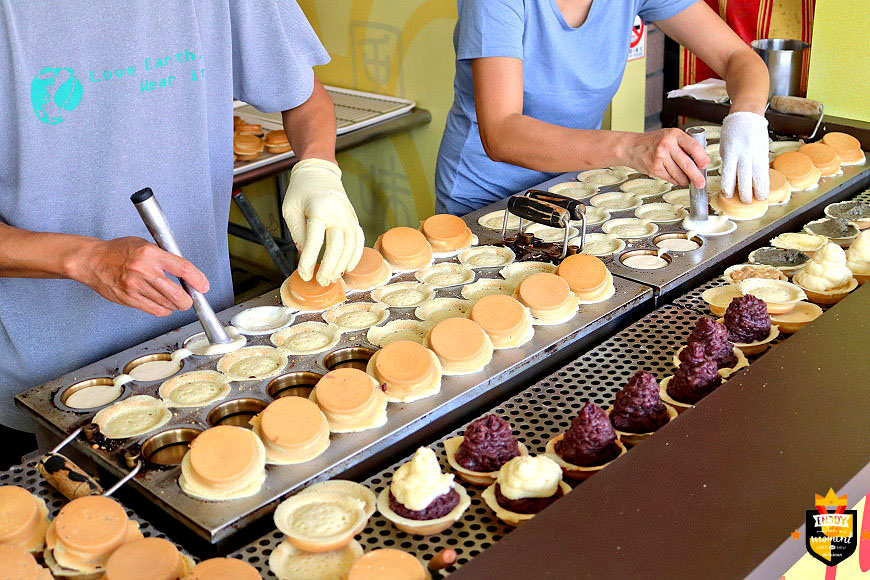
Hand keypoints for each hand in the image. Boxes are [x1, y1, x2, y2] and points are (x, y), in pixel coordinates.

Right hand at [71, 237, 208, 316]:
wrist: (91, 261)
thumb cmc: (117, 251)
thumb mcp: (144, 244)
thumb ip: (164, 256)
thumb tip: (185, 272)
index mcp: (150, 254)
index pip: (183, 268)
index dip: (197, 279)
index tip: (203, 286)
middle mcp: (143, 271)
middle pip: (177, 294)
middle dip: (188, 299)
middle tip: (190, 297)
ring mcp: (135, 287)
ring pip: (167, 305)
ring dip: (175, 305)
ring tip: (174, 298)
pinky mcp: (129, 299)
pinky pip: (154, 310)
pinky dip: (164, 309)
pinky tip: (163, 304)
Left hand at [282, 158, 363, 285]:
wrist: (319, 172)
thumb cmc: (300, 191)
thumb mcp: (290, 210)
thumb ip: (298, 233)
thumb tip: (305, 256)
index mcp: (319, 209)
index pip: (315, 241)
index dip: (309, 261)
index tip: (304, 274)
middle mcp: (337, 213)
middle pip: (337, 246)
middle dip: (328, 267)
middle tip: (320, 281)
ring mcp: (348, 216)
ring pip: (350, 246)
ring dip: (342, 265)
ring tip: (331, 278)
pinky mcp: (353, 219)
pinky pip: (359, 240)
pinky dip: (355, 255)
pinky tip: (348, 268)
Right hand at [622, 128, 708, 188]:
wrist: (630, 147)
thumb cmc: (652, 142)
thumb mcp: (669, 136)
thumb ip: (683, 145)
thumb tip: (700, 161)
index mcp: (674, 134)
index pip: (693, 147)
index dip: (701, 158)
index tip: (705, 165)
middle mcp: (667, 145)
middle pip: (687, 164)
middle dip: (696, 176)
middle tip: (701, 183)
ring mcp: (660, 157)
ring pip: (678, 174)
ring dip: (685, 180)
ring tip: (686, 180)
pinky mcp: (654, 168)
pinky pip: (670, 178)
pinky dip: (675, 180)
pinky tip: (676, 178)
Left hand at [719, 112, 769, 202]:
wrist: (747, 116)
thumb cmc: (733, 132)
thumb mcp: (725, 146)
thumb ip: (728, 161)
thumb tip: (730, 178)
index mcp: (730, 153)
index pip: (728, 173)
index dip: (728, 186)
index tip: (727, 195)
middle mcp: (743, 154)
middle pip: (743, 177)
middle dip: (744, 191)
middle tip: (745, 201)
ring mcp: (754, 153)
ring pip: (756, 175)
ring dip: (757, 189)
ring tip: (757, 199)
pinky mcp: (763, 152)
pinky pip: (764, 170)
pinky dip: (765, 181)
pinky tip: (765, 189)